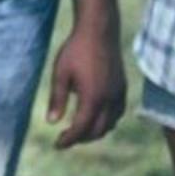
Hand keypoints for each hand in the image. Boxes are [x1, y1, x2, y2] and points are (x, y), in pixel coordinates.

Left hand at [46, 22, 124, 148]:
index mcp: (92, 97)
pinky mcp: (123, 87)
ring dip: (95, 131)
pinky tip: (95, 117)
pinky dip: (107, 121)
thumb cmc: (75, 50)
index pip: (81, 128)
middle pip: (97, 130)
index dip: (68, 140)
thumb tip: (52, 122)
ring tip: (78, 130)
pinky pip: (118, 113)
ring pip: (110, 124)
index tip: (57, 145)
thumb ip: (57, 99)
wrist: (98, 30)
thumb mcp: (60, 73)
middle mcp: (109, 99)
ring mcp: (119, 93)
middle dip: (81, 138)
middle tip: (65, 138)